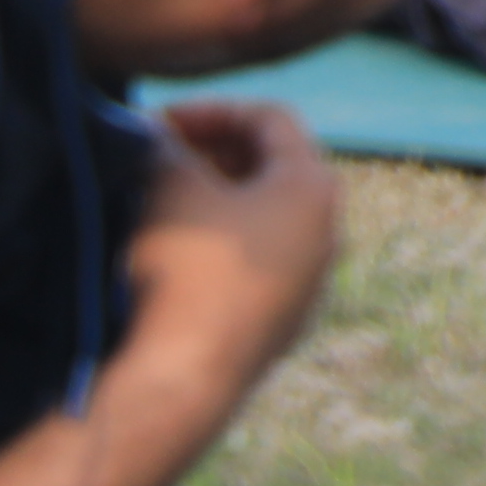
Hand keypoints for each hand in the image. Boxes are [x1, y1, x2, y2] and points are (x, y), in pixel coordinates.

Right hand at [122, 101, 341, 382]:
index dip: (211, 110)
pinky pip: (255, 266)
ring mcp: (310, 283)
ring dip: (215, 201)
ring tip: (159, 200)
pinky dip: (220, 247)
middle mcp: (328, 232)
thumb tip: (161, 138)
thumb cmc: (187, 268)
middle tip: (156, 157)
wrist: (185, 376)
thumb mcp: (171, 188)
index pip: (271, 120)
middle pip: (274, 168)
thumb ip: (168, 148)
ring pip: (264, 221)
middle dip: (213, 154)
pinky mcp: (282, 324)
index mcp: (316, 188)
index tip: (157, 120)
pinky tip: (175, 254)